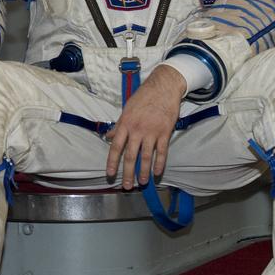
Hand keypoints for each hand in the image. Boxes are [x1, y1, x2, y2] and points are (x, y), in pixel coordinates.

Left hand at [105, 64, 187, 189]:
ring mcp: (151, 132)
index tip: (110, 174)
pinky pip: (162, 152)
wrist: (163, 87)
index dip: (112, 162)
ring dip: (144, 172)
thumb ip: (119, 125)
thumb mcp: (127, 109)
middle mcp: (137, 130)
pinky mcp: (165, 132)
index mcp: (125, 124)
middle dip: (128, 173)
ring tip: (142, 183)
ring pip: (146, 157)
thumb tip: (109, 136)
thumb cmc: (143, 97)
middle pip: (131, 156)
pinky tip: (158, 172)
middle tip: (126, 186)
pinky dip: (160, 163)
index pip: (116, 147)